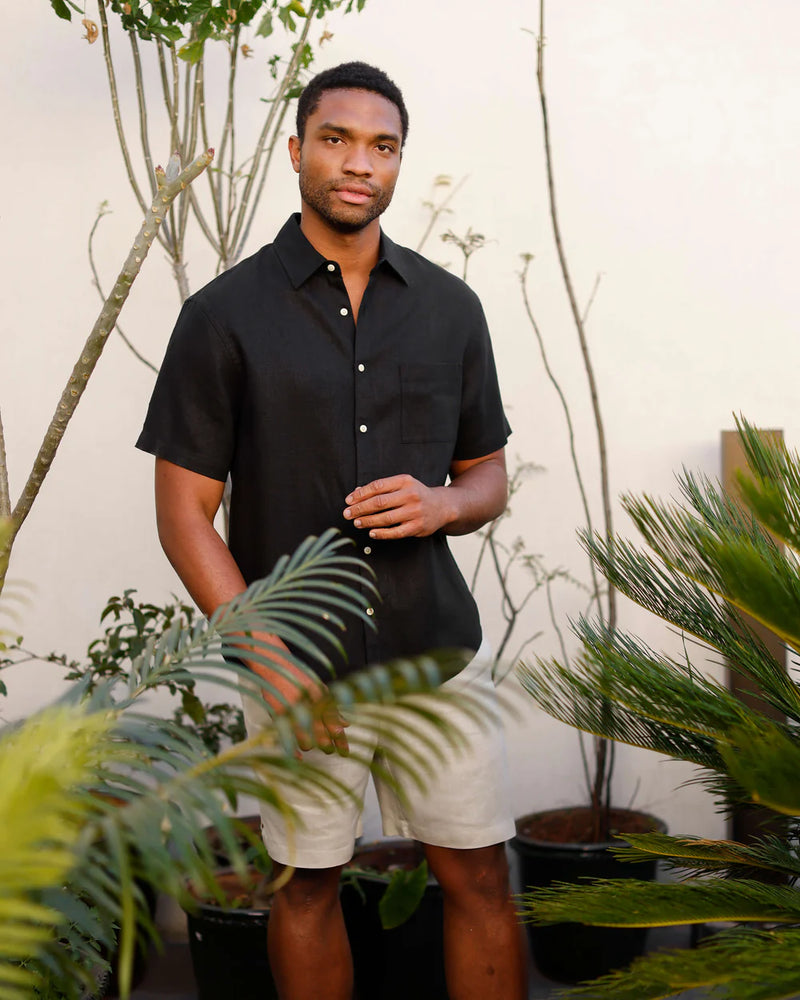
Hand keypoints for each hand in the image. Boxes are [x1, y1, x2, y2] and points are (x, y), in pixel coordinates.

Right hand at [239, 631, 348, 755]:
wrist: (275, 667)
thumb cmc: (299, 679)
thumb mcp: (319, 689)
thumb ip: (332, 708)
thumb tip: (346, 724)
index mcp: (322, 699)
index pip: (335, 725)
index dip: (341, 741)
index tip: (345, 752)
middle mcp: (309, 707)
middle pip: (322, 738)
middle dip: (327, 747)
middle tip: (329, 749)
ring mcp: (294, 713)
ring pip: (306, 742)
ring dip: (311, 745)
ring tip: (312, 743)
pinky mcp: (279, 717)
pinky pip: (288, 740)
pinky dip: (294, 751)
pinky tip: (298, 757)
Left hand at [343, 475, 452, 538]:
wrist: (442, 506)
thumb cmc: (416, 495)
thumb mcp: (402, 485)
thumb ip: (381, 489)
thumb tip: (356, 493)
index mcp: (405, 481)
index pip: (378, 486)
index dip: (360, 494)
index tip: (348, 500)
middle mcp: (411, 495)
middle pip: (379, 502)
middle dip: (360, 508)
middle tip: (347, 514)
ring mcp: (415, 512)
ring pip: (386, 518)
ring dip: (368, 521)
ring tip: (356, 522)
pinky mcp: (417, 526)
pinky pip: (396, 532)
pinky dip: (381, 533)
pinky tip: (371, 533)